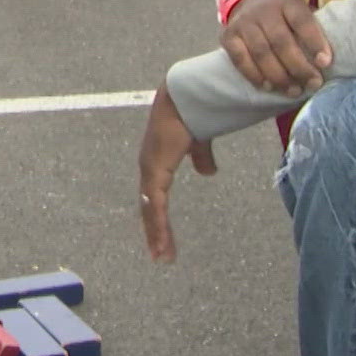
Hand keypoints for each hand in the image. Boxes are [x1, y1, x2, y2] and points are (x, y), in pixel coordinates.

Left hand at [138, 84, 216, 262]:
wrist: (185, 97)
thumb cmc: (191, 113)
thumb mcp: (198, 141)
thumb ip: (200, 157)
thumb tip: (207, 173)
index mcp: (157, 162)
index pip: (154, 196)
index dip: (157, 217)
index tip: (162, 237)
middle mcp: (149, 168)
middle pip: (149, 208)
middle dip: (155, 233)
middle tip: (161, 256)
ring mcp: (150, 170)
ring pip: (150, 211)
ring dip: (157, 235)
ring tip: (163, 257)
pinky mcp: (155, 171)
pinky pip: (155, 204)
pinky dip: (157, 225)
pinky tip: (161, 241)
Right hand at [221, 0, 330, 96]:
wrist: (249, 4)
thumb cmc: (284, 18)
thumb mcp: (299, 14)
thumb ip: (312, 31)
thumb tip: (326, 63)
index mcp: (288, 3)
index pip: (302, 21)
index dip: (315, 42)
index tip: (325, 63)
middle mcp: (264, 10)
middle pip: (281, 41)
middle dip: (299, 67)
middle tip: (312, 84)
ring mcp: (243, 23)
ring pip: (262, 53)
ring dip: (279, 76)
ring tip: (293, 90)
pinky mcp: (228, 36)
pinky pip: (241, 60)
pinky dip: (255, 76)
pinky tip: (268, 87)